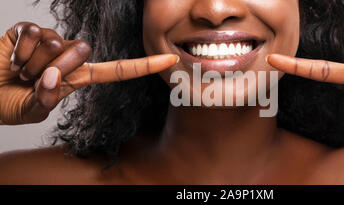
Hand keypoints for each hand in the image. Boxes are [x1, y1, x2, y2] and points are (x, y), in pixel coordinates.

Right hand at [0, 22, 178, 124]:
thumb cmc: (9, 103)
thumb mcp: (32, 110)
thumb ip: (46, 98)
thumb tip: (52, 76)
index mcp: (78, 78)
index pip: (117, 70)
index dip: (143, 66)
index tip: (169, 59)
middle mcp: (69, 57)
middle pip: (82, 51)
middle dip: (54, 68)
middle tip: (32, 79)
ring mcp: (50, 41)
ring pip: (55, 43)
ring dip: (30, 63)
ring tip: (20, 71)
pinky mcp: (29, 30)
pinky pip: (32, 33)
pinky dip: (17, 50)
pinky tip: (12, 58)